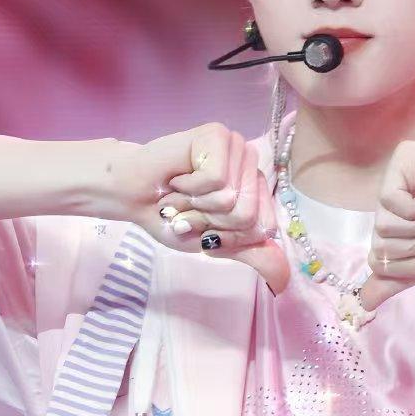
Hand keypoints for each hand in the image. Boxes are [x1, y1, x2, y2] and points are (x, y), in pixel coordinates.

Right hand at [113, 123, 289, 295]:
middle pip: (247, 216)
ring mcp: (236, 147)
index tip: (204, 227)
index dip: (228, 238)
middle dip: (210, 222)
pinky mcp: (217, 135)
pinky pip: (215, 180)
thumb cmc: (171, 218)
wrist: (132, 198)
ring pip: (232, 199)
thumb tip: (283, 280)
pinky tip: (178, 178)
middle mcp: (251, 165)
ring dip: (197, 206)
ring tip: (182, 195)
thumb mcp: (217, 245)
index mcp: (256, 190)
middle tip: (189, 208)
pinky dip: (190, 188)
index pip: (263, 228)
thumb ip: (250, 255)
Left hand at [358, 139, 414, 311]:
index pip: (378, 261)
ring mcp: (397, 179)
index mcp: (399, 226)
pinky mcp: (403, 159)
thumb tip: (364, 303)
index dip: (408, 269)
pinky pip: (389, 200)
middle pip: (379, 244)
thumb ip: (398, 280)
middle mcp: (393, 202)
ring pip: (382, 226)